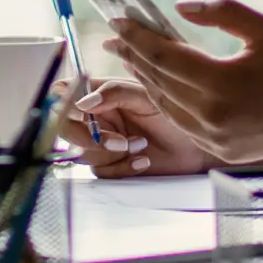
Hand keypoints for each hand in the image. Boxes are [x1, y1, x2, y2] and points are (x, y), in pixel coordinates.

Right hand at [50, 77, 210, 177]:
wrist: (198, 147)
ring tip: (142, 145)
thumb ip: (116, 92)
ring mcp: (102, 142)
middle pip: (64, 127)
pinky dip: (122, 167)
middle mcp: (98, 117)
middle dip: (88, 137)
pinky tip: (144, 159)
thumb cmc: (178, 114)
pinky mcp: (110, 165)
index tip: (82, 111)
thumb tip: (84, 102)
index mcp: (103, 94)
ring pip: (82, 151)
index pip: (65, 93)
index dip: (64, 102)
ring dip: (111, 153)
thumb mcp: (149, 96)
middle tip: (119, 140)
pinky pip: (100, 171)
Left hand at [102, 0, 262, 164]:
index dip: (139, 37)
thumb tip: (181, 8)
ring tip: (132, 58)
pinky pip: (183, 123)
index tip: (120, 21)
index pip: (165, 57)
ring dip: (147, 79)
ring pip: (166, 105)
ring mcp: (214, 138)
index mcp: (222, 83)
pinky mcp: (220, 151)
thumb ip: (222, 13)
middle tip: (115, 37)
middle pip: (160, 81)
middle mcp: (212, 115)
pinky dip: (168, 101)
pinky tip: (163, 86)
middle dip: (135, 56)